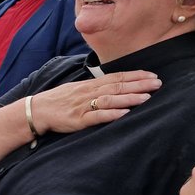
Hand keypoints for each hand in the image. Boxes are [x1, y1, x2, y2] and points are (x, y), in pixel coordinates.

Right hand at [30, 70, 160, 135]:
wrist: (36, 110)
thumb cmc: (57, 101)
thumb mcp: (76, 90)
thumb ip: (94, 88)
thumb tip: (113, 86)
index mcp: (89, 85)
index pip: (115, 77)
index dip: (134, 76)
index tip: (152, 75)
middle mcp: (88, 92)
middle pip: (117, 86)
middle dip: (138, 84)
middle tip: (157, 83)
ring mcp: (83, 106)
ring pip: (110, 99)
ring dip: (129, 98)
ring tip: (147, 98)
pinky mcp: (78, 120)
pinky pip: (97, 116)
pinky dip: (111, 114)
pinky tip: (125, 114)